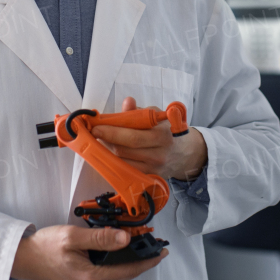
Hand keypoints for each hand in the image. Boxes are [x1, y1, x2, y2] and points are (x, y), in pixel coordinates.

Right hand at [10, 225, 164, 279]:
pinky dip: (120, 265)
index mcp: (93, 278)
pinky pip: (110, 276)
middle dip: (143, 260)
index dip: (148, 260)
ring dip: (132, 262)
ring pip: (120, 275)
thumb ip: (100, 238)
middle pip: (127, 274)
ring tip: (143, 246)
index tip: (162, 251)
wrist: (25, 259)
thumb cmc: (45, 247)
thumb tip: (125, 238)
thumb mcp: (73, 236)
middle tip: (155, 244)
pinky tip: (123, 253)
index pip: (130, 270)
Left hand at [92, 97, 207, 181]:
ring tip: (104, 140)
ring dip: (109, 151)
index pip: (132, 137)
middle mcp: (158, 155)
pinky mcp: (149, 177)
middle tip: (96, 132)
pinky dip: (116, 161)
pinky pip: (127, 170)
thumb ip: (139, 111)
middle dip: (107, 141)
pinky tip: (112, 152)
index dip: (112, 132)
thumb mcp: (156, 116)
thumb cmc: (166, 131)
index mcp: (161, 136)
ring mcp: (154, 169)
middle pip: (124, 151)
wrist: (183, 153)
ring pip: (122, 162)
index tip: (96, 127)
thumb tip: (127, 102)